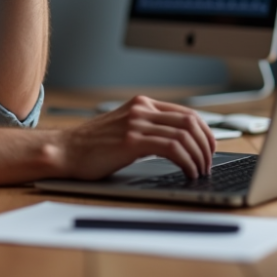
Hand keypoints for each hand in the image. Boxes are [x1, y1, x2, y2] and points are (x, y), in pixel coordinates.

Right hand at [54, 95, 215, 179]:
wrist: (65, 151)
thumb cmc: (92, 147)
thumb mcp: (125, 129)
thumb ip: (148, 130)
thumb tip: (178, 144)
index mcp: (142, 104)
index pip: (187, 113)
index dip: (206, 132)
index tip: (211, 149)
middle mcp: (141, 109)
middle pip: (190, 121)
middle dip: (207, 144)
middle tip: (209, 163)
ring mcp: (136, 123)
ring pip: (184, 135)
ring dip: (199, 156)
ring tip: (200, 172)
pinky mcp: (131, 140)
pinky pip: (172, 147)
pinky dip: (186, 161)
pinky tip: (187, 172)